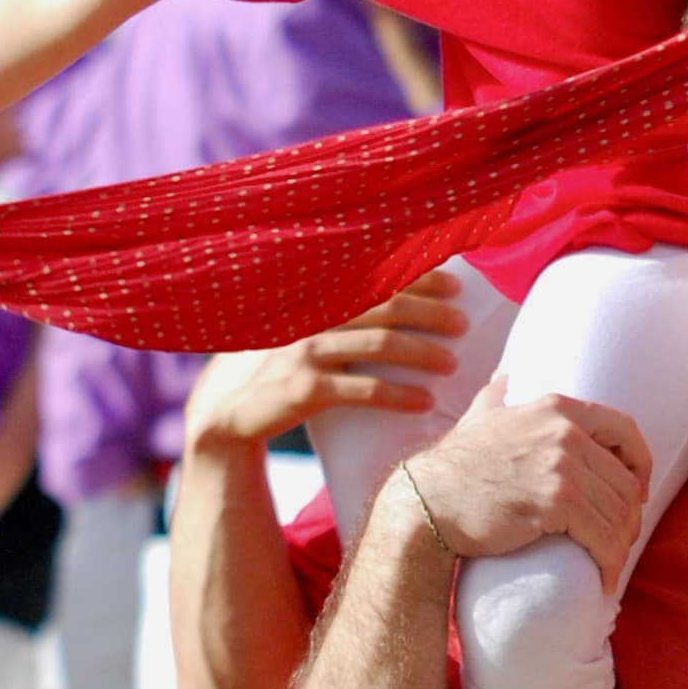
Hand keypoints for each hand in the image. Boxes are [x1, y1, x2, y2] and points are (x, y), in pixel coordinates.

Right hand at [184, 275, 469, 453]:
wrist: (224, 411)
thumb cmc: (271, 366)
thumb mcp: (295, 328)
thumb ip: (333, 311)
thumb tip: (395, 302)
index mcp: (315, 296)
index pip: (377, 277)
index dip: (419, 277)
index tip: (454, 284)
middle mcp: (313, 316)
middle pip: (387, 306)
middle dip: (431, 313)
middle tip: (462, 324)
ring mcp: (307, 351)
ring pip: (381, 345)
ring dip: (423, 353)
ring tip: (451, 364)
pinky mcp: (306, 389)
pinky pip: (364, 390)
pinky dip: (400, 395)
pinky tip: (423, 402)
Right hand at [401, 376, 650, 589]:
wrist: (428, 501)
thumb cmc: (455, 467)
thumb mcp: (479, 418)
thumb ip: (496, 395)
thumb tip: (503, 376)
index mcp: (558, 409)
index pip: (625, 430)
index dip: (640, 464)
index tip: (637, 491)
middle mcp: (566, 432)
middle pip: (625, 480)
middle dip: (630, 516)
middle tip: (621, 540)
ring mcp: (562, 466)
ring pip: (618, 512)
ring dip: (622, 544)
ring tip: (613, 562)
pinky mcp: (555, 502)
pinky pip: (602, 537)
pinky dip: (610, 562)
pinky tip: (604, 578)